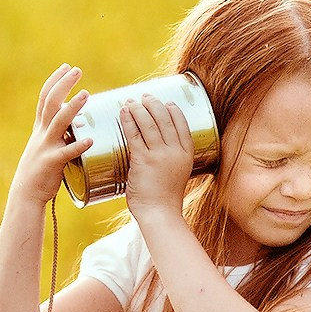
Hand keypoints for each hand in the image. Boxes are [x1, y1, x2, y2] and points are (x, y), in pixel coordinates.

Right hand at [12, 63, 92, 204]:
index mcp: (39, 128)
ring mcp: (46, 146)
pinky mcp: (53, 162)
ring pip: (59, 121)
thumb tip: (78, 123)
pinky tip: (91, 140)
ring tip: (86, 94)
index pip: (45, 98)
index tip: (66, 67)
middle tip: (77, 70)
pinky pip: (67, 152)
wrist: (26, 193)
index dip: (54, 81)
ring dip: (73, 107)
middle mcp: (41, 133)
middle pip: (51, 102)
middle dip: (63, 84)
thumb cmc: (40, 171)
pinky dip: (79, 145)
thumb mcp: (45, 146)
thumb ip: (59, 134)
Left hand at [119, 95, 194, 213]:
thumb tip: (153, 148)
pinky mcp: (143, 160)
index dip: (174, 111)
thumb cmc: (164, 198)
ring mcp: (160, 155)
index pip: (182, 125)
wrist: (160, 215)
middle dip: (154, 104)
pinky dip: (128, 121)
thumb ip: (169, 160)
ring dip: (139, 109)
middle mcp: (175, 152)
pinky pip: (134, 135)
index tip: (166, 102)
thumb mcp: (175, 174)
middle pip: (165, 119)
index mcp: (187, 155)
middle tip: (145, 97)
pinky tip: (124, 112)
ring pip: (149, 124)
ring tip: (130, 101)